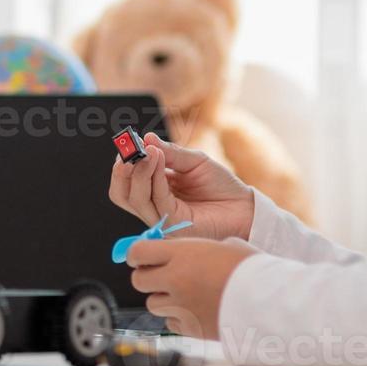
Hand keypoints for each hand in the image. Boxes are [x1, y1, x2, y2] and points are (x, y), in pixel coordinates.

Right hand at [108, 132, 254, 240]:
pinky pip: (156, 201)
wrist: (245, 207)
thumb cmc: (221, 185)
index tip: (127, 142)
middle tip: (128, 149)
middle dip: (121, 171)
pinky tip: (159, 159)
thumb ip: (170, 152)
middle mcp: (154, 206)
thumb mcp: (194, 161)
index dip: (122, 163)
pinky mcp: (174, 226)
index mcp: (156, 191)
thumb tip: (146, 138)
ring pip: (135, 199)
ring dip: (139, 171)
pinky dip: (154, 177)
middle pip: (121, 194)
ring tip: (149, 151)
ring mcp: (162, 218)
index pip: (127, 181)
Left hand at [127, 236, 257, 338]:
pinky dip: (177, 317)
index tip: (143, 256)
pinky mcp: (190, 329)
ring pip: (152, 304)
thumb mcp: (225, 245)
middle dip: (147, 277)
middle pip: (138, 280)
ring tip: (184, 294)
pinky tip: (195, 310)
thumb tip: (183, 250)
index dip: (137, 255)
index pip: (137, 252)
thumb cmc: (253, 270)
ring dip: (162, 299)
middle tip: (161, 275)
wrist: (270, 302)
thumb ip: (197, 248)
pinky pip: (170, 323)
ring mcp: (180, 307)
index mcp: (181, 254)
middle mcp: (175, 280)